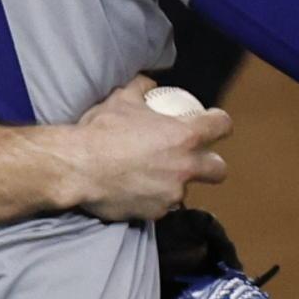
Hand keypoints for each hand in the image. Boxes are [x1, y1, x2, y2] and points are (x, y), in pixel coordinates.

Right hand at [52, 80, 228, 221]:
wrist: (77, 167)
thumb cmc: (100, 132)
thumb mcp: (121, 99)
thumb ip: (141, 88)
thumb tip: (149, 85)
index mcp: (185, 136)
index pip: (222, 126)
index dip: (219, 123)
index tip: (212, 123)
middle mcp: (185, 166)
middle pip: (218, 169)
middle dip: (211, 165)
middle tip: (193, 160)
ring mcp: (172, 193)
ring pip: (184, 190)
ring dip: (174, 184)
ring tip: (153, 177)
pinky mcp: (155, 213)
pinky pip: (160, 206)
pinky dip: (151, 199)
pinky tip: (134, 190)